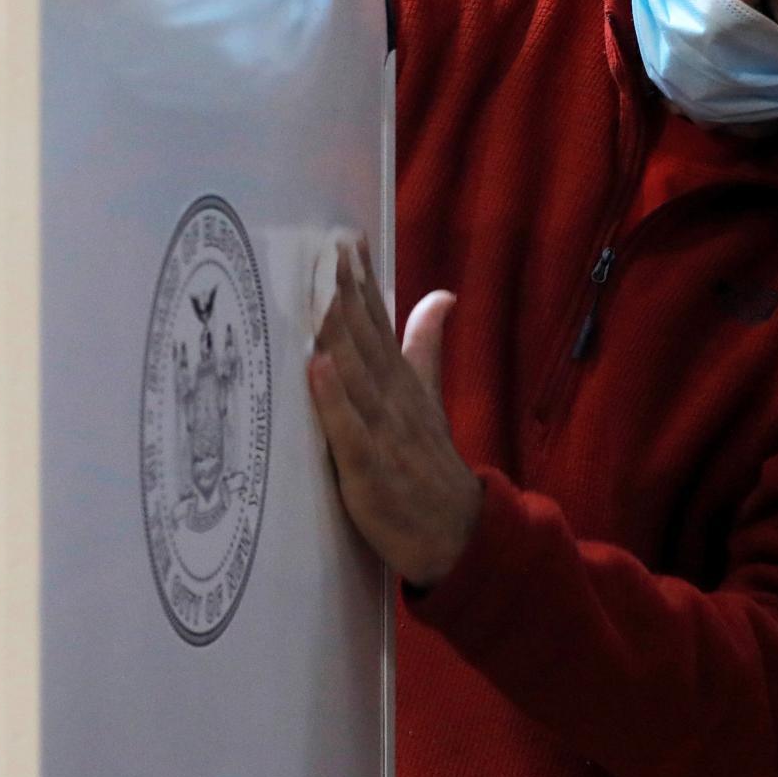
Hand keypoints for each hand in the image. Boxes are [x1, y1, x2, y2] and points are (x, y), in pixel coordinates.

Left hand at [307, 237, 482, 586]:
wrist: (460, 535)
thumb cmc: (431, 466)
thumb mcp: (429, 399)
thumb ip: (425, 347)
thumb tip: (440, 295)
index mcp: (403, 384)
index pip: (380, 323)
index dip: (362, 283)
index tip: (344, 241)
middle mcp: (393, 401)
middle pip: (366, 340)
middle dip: (347, 296)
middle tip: (328, 251)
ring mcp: (383, 434)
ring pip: (357, 375)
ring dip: (339, 334)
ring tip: (321, 294)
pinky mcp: (369, 470)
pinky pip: (350, 430)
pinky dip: (334, 400)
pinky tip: (318, 367)